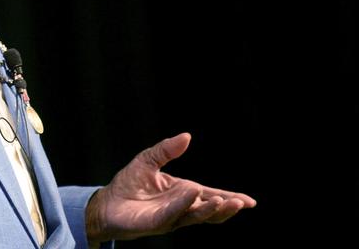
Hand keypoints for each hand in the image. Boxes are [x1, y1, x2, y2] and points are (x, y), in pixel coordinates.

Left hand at [85, 133, 255, 242]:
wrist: (107, 202)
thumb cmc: (129, 183)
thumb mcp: (148, 160)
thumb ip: (166, 149)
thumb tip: (187, 136)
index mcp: (183, 192)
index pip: (211, 195)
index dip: (230, 198)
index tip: (250, 201)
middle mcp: (181, 207)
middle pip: (209, 209)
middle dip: (226, 207)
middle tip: (241, 203)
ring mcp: (171, 217)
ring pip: (195, 216)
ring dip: (210, 209)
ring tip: (222, 200)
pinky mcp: (156, 223)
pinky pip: (173, 215)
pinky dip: (184, 205)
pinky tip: (192, 194)